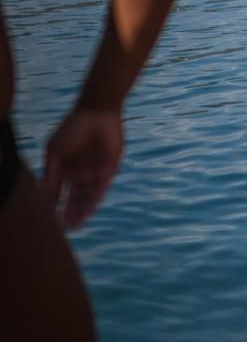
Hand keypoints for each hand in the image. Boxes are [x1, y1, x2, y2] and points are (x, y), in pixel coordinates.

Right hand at [42, 106, 122, 230]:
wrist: (97, 112)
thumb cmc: (73, 128)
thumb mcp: (55, 151)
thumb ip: (50, 174)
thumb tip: (43, 195)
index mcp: (64, 168)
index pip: (58, 192)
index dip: (54, 206)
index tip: (49, 221)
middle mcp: (79, 172)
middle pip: (73, 198)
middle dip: (69, 213)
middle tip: (65, 229)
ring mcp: (94, 171)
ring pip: (87, 196)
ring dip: (81, 211)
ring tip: (76, 225)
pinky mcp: (109, 169)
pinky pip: (101, 188)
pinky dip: (94, 200)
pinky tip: (88, 211)